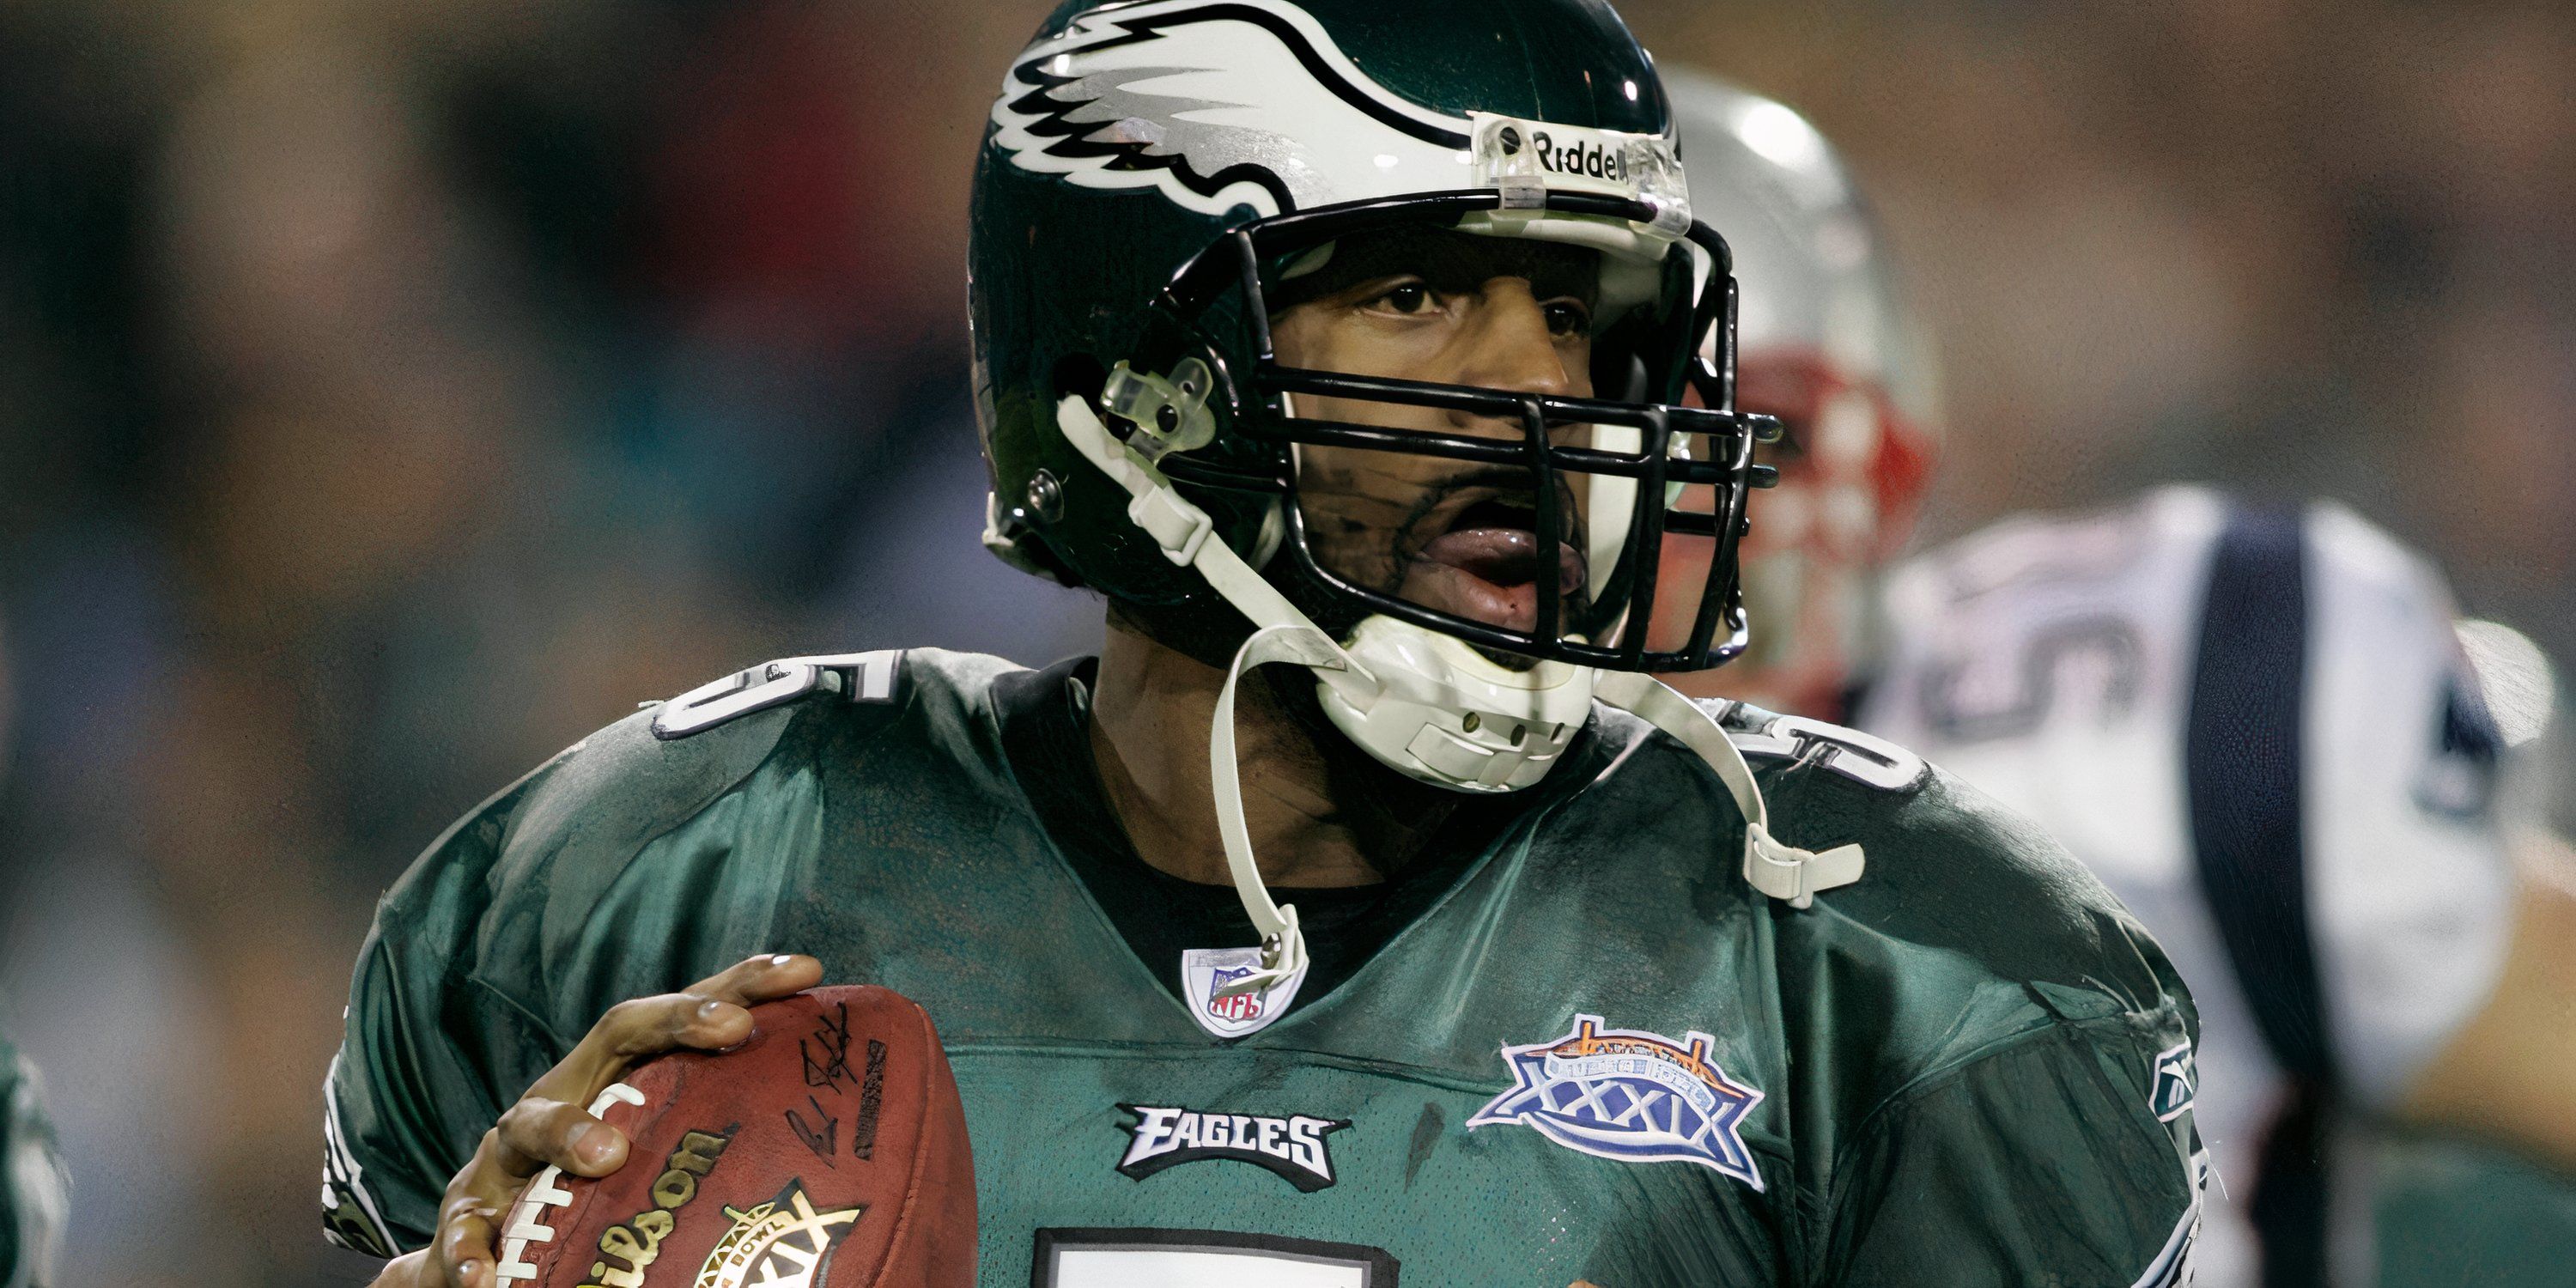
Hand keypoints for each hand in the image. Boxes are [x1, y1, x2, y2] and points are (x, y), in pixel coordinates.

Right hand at [364, 952, 825, 1287]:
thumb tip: (860, 1183)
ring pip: (530, 1121)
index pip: (684, 1015)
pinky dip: (468, 1246)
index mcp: (621, 1079)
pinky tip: (484, 1276)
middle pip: (616, 1032)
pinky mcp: (469, 1211)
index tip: (809, 969)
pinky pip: (465, 1223)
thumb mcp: (663, 1164)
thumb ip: (731, 1159)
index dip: (742, 982)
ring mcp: (511, 1153)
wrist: (486, 1250)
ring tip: (605, 1154)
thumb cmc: (600, 1201)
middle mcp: (568, 1094)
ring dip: (569, 1130)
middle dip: (674, 1019)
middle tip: (731, 1027)